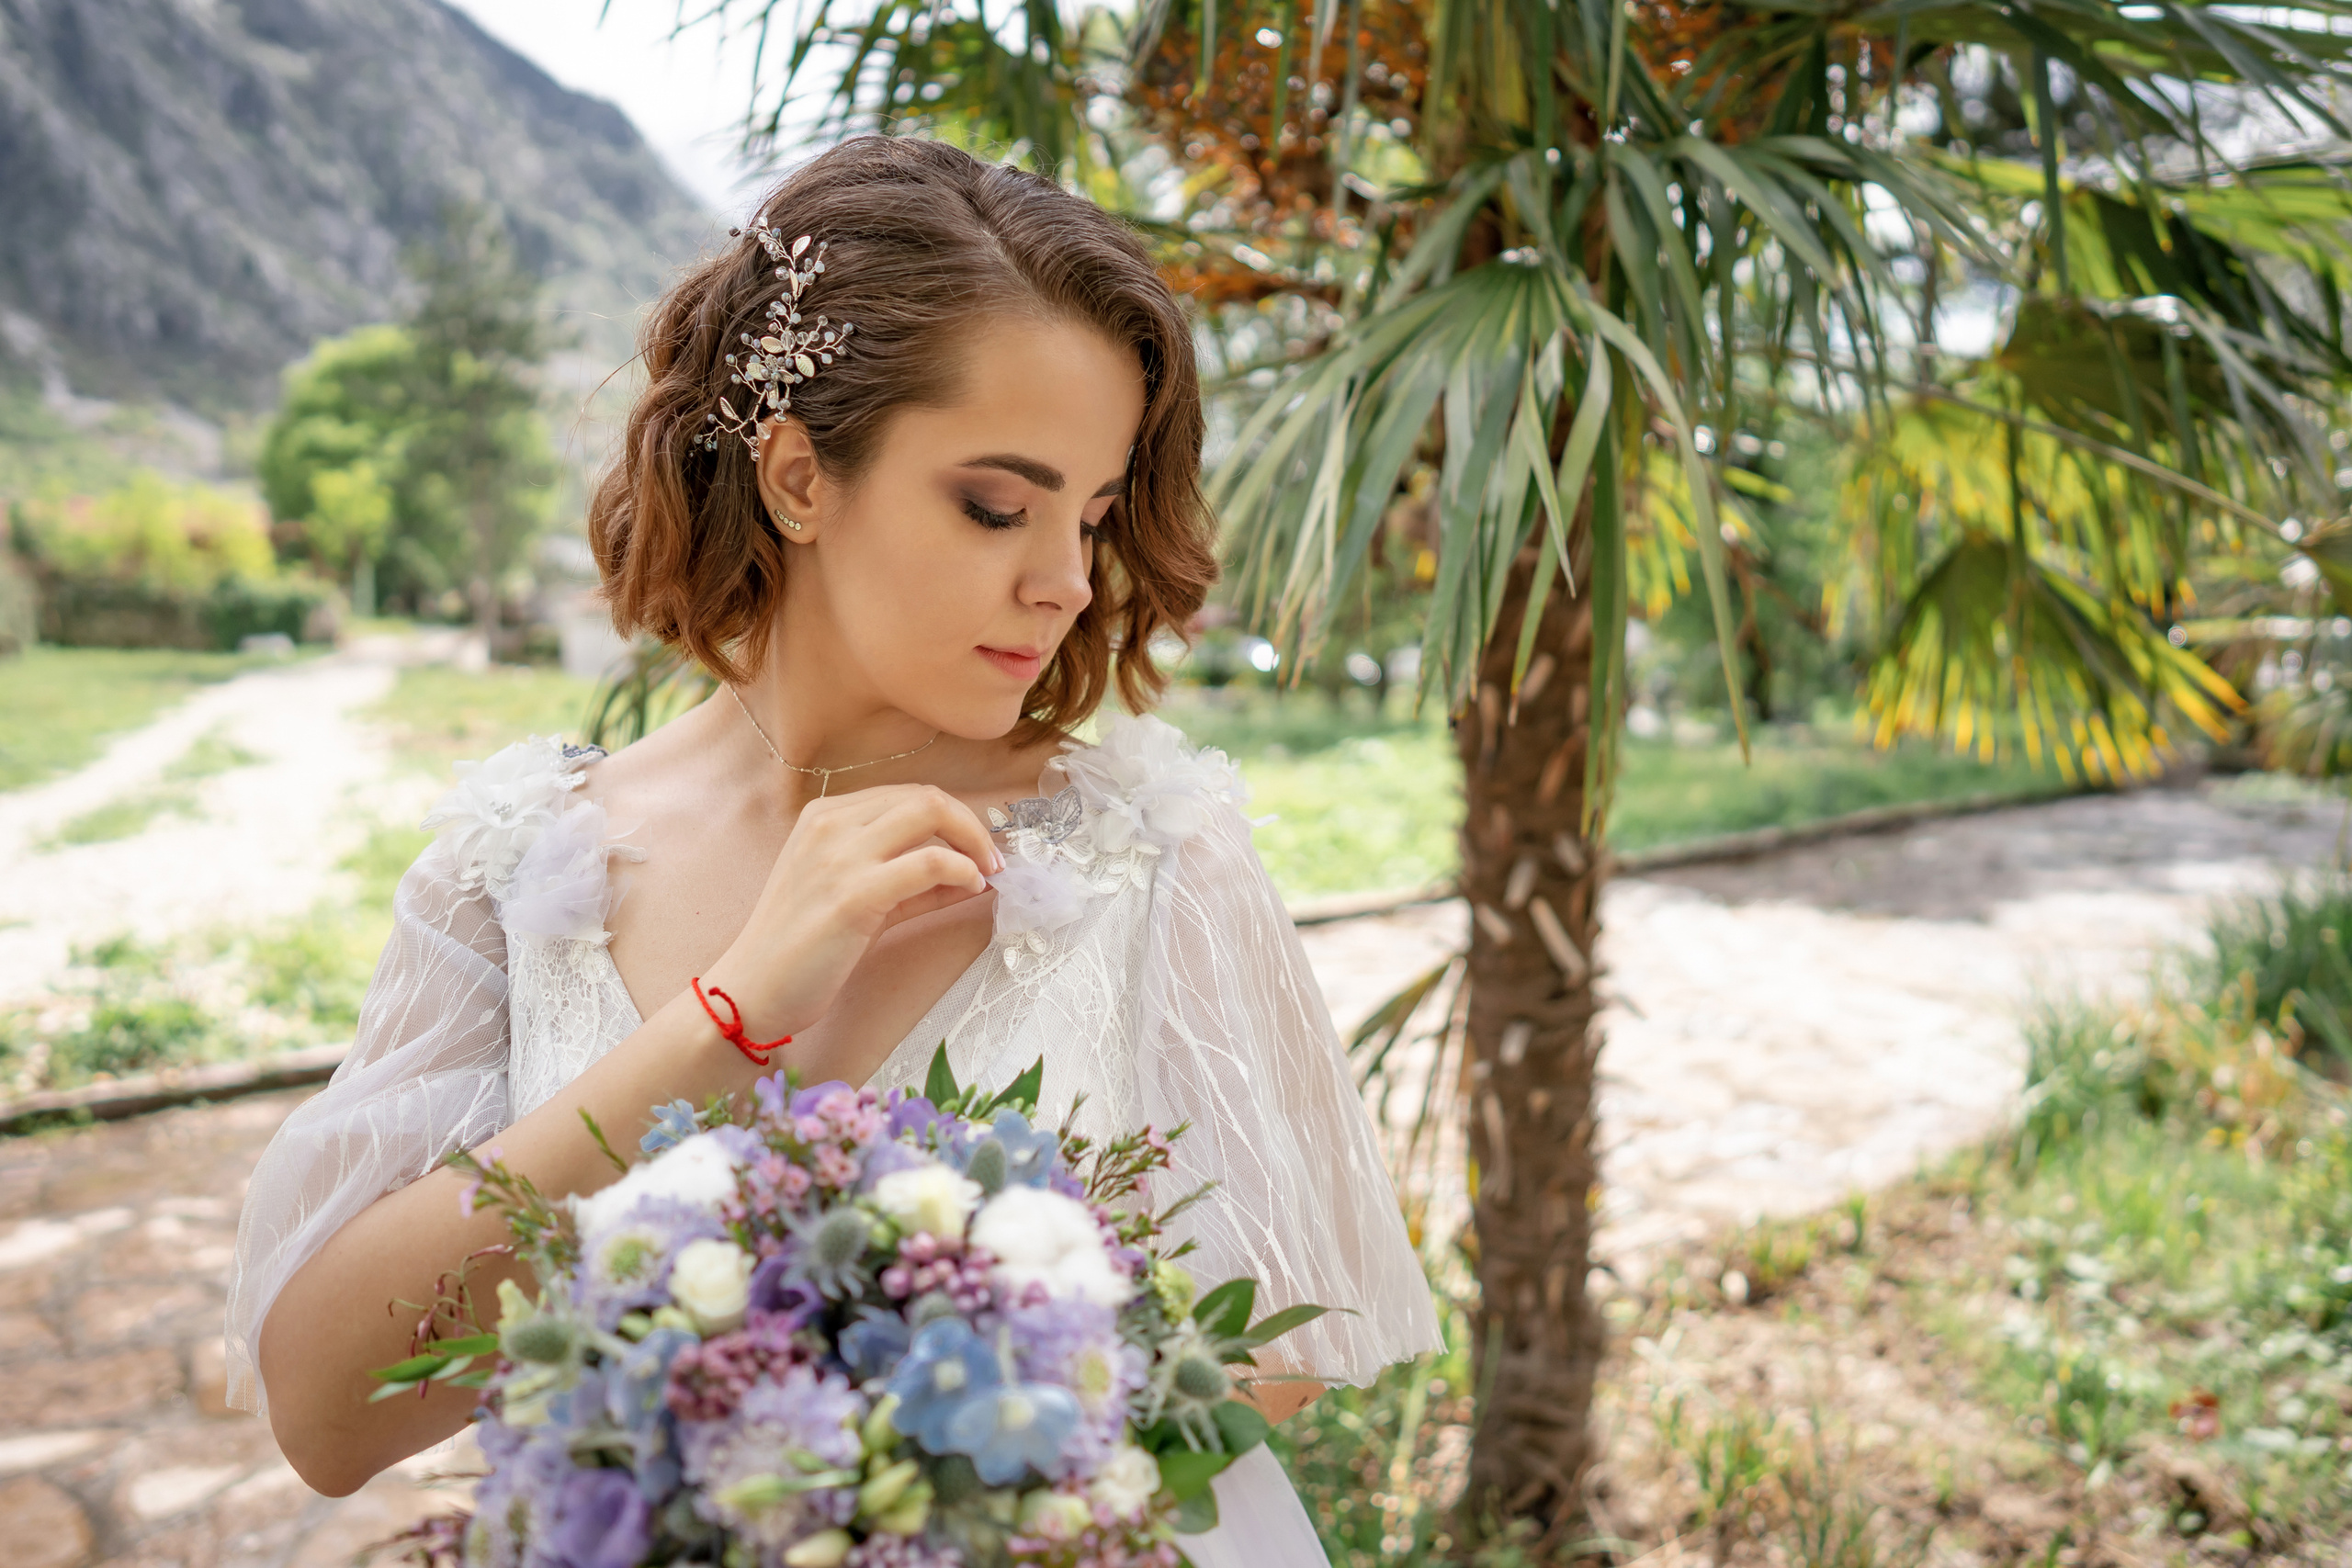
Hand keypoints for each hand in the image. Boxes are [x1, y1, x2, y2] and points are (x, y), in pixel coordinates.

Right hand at [699, 784, 998, 1040]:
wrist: (752, 990)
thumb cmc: (801, 949)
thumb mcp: (854, 897)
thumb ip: (909, 880)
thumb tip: (971, 874)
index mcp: (824, 816)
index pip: (907, 794)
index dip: (954, 817)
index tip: (978, 848)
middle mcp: (830, 824)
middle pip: (924, 796)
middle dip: (971, 825)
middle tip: (992, 860)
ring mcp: (840, 856)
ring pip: (930, 813)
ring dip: (974, 843)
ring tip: (986, 874)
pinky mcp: (854, 894)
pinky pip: (929, 862)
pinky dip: (962, 871)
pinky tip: (971, 889)